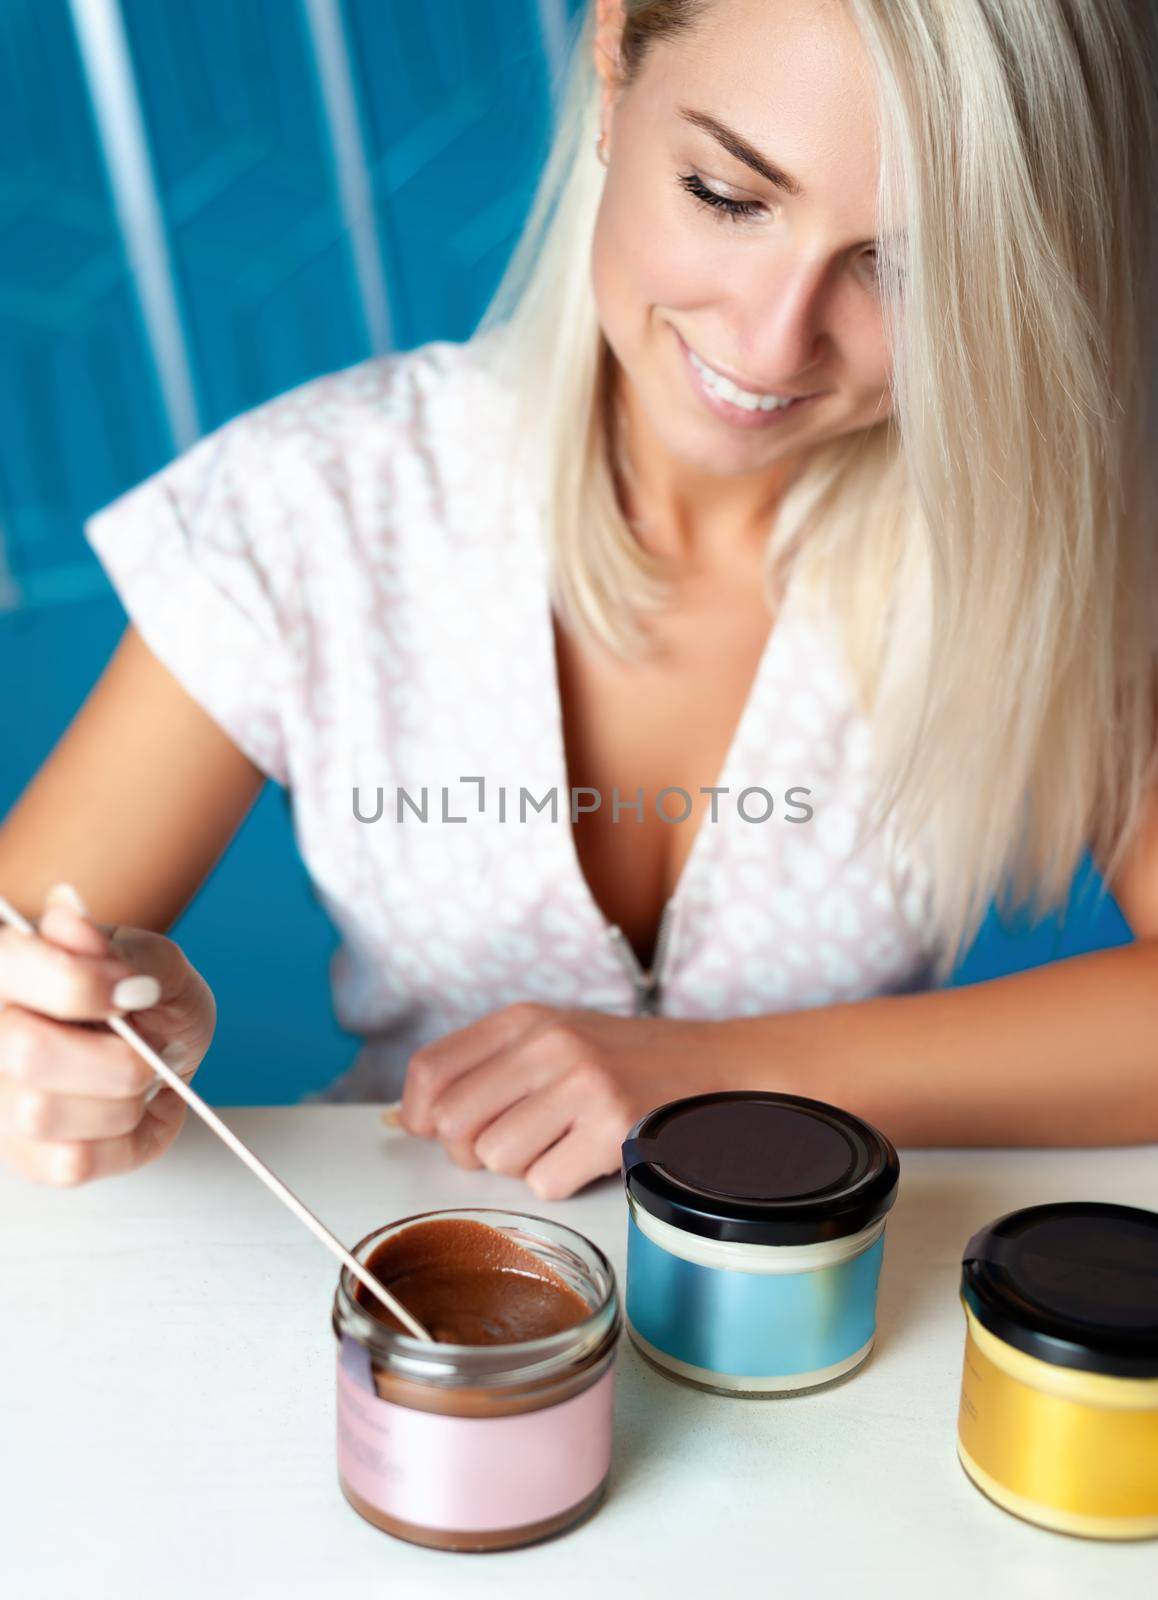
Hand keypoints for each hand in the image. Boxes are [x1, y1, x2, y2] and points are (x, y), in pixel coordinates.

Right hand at [0, 883, 216, 1184]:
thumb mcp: (152, 959)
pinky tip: (129, 1113)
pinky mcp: (18, 1155)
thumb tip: (68, 916)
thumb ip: (118, 946)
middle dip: (117, 1056)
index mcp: (6, 965)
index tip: (138, 991)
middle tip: (146, 1047)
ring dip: (122, 1101)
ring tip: (137, 1080)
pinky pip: (69, 1162)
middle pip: (27, 1053)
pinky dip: (124, 1141)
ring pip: (44, 1114)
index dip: (85, 984)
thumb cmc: (148, 998)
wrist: (164, 1044)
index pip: (15, 966)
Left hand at [399, 1002, 749, 1198]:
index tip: (438, 1133)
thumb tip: (407, 1120)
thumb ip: (484, 1069)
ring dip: (524, 1167)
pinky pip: (545, 1184)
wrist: (717, 1066)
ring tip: (562, 1143)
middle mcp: (549, 1043)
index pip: (429, 1071)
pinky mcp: (614, 1127)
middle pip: (452, 1123)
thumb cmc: (624, 1062)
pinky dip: (562, 1183)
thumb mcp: (551, 1040)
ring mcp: (583, 1083)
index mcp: (524, 1019)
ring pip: (498, 1159)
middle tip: (510, 1145)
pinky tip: (590, 1155)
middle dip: (471, 1151)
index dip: (419, 1116)